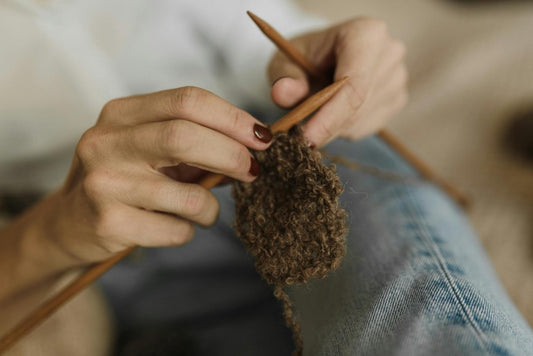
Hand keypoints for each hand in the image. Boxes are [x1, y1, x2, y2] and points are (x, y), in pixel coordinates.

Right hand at [51, 87, 271, 262]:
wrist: (70, 222)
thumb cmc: (126, 180)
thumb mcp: (151, 150)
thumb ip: (195, 143)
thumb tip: (253, 147)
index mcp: (122, 114)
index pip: (187, 101)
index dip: (233, 118)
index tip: (262, 137)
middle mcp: (106, 142)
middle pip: (185, 136)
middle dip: (232, 154)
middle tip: (252, 170)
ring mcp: (104, 183)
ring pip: (188, 194)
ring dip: (211, 206)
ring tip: (206, 210)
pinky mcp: (108, 222)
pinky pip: (176, 229)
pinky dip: (190, 230)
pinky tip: (176, 226)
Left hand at [268, 17, 407, 146]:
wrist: (323, 57)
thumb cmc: (304, 56)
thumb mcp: (285, 60)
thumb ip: (285, 77)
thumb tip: (282, 93)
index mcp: (365, 34)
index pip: (353, 85)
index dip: (330, 117)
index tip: (306, 139)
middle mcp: (389, 53)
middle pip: (360, 105)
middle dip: (328, 126)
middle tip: (299, 136)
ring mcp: (398, 76)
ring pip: (363, 119)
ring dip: (335, 127)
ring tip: (316, 112)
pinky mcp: (398, 98)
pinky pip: (369, 126)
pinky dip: (346, 129)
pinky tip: (334, 113)